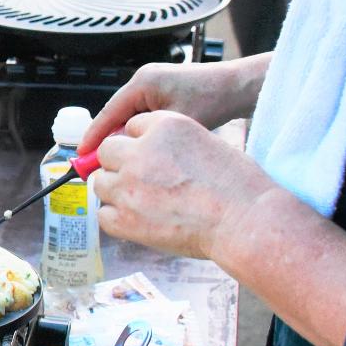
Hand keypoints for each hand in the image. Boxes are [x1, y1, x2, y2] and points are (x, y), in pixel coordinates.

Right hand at [80, 58, 262, 154]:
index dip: (94, 135)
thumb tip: (122, 152)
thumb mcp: (176, 124)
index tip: (82, 154)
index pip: (109, 112)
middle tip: (97, 163)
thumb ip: (147, 137)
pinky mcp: (163, 92)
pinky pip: (141, 114)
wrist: (237, 87)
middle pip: (116, 114)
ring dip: (124, 136)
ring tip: (118, 159)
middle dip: (107, 138)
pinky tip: (140, 148)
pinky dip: (138, 131)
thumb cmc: (213, 99)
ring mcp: (153, 85)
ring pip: (128, 116)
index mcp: (143, 83)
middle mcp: (144, 80)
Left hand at [91, 110, 280, 259]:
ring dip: (116, 190)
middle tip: (140, 180)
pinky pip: (103, 214)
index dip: (139, 144)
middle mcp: (140, 151)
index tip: (149, 159)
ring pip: (100, 182)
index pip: (132, 127)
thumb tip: (147, 156)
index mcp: (164, 125)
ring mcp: (129, 185)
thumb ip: (170, 145)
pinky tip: (138, 220)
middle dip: (120, 164)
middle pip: (108, 151)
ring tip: (141, 202)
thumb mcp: (205, 142)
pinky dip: (116, 218)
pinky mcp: (125, 218)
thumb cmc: (236, 185)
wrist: (245, 220)